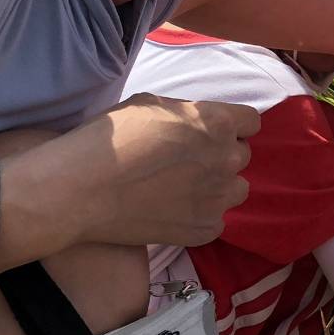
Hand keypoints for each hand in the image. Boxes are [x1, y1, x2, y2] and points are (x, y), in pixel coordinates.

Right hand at [36, 92, 259, 248]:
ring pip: (235, 189)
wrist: (82, 190)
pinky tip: (172, 211)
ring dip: (217, 186)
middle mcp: (226, 160)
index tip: (213, 132)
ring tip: (183, 188)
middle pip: (242, 156)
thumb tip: (198, 122)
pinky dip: (200, 215)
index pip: (252, 121)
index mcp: (216, 123)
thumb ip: (188, 114)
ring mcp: (218, 198)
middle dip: (221, 155)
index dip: (233, 125)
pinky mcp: (205, 229)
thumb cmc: (111, 138)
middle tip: (188, 162)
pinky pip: (217, 219)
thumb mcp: (152, 105)